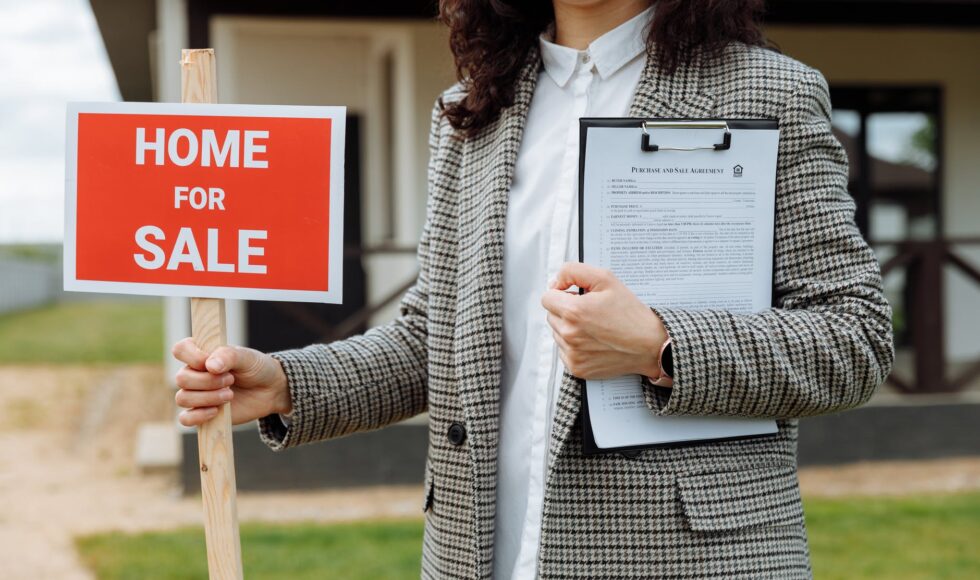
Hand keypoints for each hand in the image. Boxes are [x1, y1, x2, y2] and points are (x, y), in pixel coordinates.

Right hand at [172, 338, 290, 426]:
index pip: (180, 350)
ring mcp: (196, 393)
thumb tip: (210, 365)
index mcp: (201, 353)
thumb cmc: (256, 368)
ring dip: (207, 398)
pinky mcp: (201, 413)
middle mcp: (194, 373)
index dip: (193, 357)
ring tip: (230, 395)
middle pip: (181, 378)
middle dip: (207, 381)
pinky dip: (198, 416)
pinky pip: (185, 419)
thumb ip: (228, 356)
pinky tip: (216, 411)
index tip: (213, 363)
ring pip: (183, 398)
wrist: (269, 390)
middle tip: (231, 380)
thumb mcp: (247, 357)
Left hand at [541, 262, 667, 380]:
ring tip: (594, 327)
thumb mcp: (606, 279)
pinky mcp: (576, 368)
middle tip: (590, 311)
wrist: (650, 345)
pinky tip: (594, 341)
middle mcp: (569, 334)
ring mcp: (572, 353)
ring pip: (557, 333)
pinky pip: (564, 351)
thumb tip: (555, 282)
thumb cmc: (630, 313)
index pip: (547, 297)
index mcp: (574, 311)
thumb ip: (573, 271)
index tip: (576, 296)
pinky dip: (574, 345)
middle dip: (565, 310)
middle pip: (551, 315)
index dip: (562, 293)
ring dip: (569, 328)